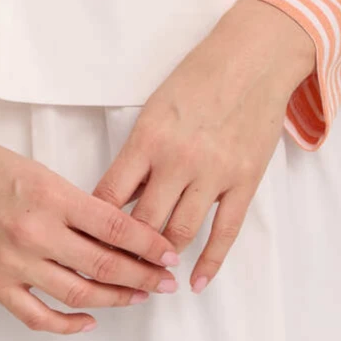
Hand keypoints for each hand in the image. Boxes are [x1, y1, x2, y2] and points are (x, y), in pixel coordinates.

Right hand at [0, 99, 182, 335]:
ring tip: (138, 297)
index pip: (114, 227)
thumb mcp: (38, 172)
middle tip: (166, 281)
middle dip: (143, 276)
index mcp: (50, 196)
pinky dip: (67, 325)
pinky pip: (38, 316)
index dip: (148, 244)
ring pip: (78, 293)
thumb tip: (114, 232)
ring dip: (115, 299)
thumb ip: (73, 204)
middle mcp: (34, 232)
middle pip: (103, 264)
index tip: (169, 253)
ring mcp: (13, 262)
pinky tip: (88, 321)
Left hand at [91, 0, 317, 293]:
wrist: (254, 58)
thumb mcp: (156, 109)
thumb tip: (123, 199)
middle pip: (142, 223)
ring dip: (163, 260)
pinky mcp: (245, 181)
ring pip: (180, 233)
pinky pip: (225, 231)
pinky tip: (196, 282)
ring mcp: (214, 173)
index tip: (86, 244)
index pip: (111, 195)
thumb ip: (140, 154)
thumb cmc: (199, 78)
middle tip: (113, 273)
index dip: (95, 226)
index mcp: (148, 138)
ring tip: (150, 278)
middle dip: (125, 252)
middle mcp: (178, 160)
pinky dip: (210, 262)